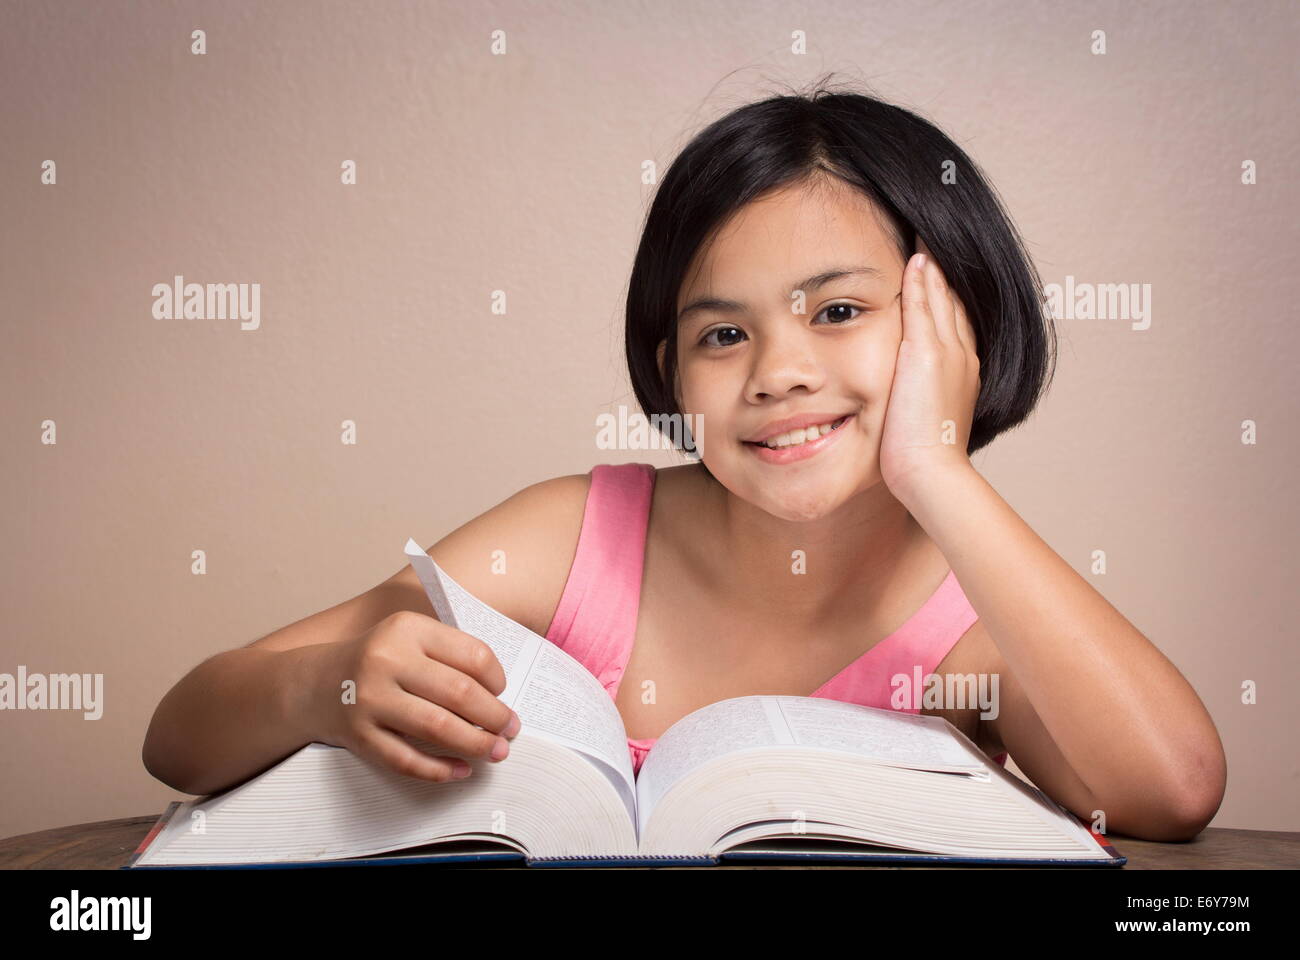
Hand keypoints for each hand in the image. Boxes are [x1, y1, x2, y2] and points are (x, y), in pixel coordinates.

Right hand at [307, 611, 520, 781]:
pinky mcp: (358, 735)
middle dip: (495, 717)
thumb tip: (500, 694)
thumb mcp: (409, 638)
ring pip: (437, 728)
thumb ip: (450, 655)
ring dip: (476, 744)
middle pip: (460, 693)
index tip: (502, 693)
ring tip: (496, 751)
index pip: (472, 655)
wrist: (313, 684)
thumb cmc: (378, 661)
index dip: (497, 679)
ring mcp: (370, 700)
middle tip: (511, 729)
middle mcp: (386, 660)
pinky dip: (440, 770)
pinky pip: (407, 760)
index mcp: (407, 629)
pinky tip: (462, 770)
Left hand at [878, 237, 980, 503]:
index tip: (937, 269)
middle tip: (934, 237)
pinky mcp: (927, 354)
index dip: (947, 294)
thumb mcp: (924, 420)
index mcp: (962, 371)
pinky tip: (916, 258)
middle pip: (954, 302)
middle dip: (944, 271)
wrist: (932, 473)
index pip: (954, 321)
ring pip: (942, 298)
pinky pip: (924, 306)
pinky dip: (922, 280)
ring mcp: (948, 353)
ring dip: (933, 265)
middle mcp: (962, 356)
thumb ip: (920, 399)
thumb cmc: (923, 459)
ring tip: (924, 235)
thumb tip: (908, 400)